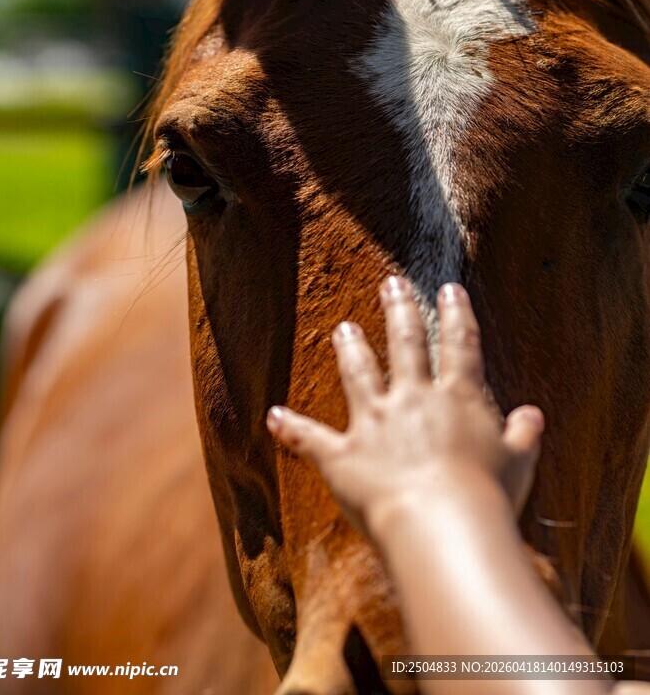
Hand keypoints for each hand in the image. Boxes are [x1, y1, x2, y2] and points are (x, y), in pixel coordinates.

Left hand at [267, 278, 543, 538]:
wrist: (443, 522)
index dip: (456, 314)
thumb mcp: (519, 463)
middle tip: (391, 282)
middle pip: (405, 344)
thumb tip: (533, 415)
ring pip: (358, 374)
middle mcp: (412, 399)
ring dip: (351, 349)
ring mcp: (374, 423)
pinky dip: (290, 428)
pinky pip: (311, 439)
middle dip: (399, 310)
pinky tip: (272, 415)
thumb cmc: (488, 496)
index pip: (460, 345)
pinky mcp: (343, 456)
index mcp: (457, 398)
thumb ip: (522, 435)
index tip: (450, 290)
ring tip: (342, 328)